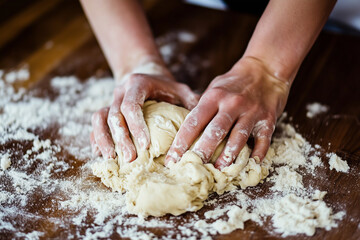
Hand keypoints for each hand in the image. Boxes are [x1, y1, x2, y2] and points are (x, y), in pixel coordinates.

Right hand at [90, 63, 198, 161]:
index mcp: (137, 84)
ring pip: (99, 119)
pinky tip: (101, 155)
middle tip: (130, 158)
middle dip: (121, 139)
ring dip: (104, 140)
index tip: (146, 145)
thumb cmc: (165, 87)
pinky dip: (97, 140)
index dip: (136, 126)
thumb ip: (190, 101)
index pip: (131, 105)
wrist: (144, 75)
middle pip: (114, 115)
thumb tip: (204, 122)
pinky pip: (95, 125)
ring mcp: (110, 100)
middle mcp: (120, 91)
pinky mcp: (105, 110)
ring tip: (112, 160)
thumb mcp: (180, 89)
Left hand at [165, 57, 290, 168]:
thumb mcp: (215, 88)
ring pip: (238, 138)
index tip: (172, 159)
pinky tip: (251, 164)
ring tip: (218, 171)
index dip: (181, 142)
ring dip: (228, 156)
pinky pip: (263, 140)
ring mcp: (251, 112)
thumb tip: (186, 132)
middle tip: (191, 168)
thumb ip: (203, 107)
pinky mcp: (268, 119)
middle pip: (214, 132)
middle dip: (201, 152)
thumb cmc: (234, 82)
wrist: (265, 69)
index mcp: (214, 96)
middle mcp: (232, 104)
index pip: (193, 122)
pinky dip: (257, 153)